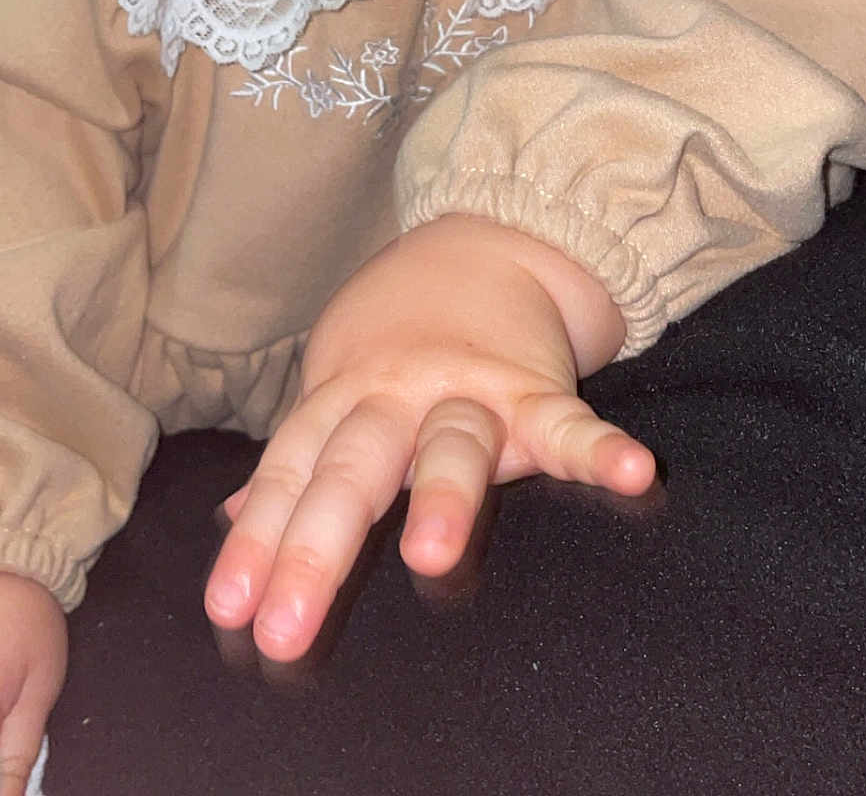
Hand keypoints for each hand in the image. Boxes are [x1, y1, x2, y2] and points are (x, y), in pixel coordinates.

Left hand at [205, 216, 654, 660]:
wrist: (492, 239)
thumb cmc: (401, 334)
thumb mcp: (337, 386)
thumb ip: (296, 459)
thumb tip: (231, 519)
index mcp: (343, 400)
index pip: (290, 474)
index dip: (257, 542)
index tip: (229, 612)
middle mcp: (398, 397)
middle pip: (352, 471)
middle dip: (317, 547)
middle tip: (286, 626)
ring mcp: (471, 392)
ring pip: (453, 445)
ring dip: (443, 496)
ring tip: (434, 555)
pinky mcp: (538, 392)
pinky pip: (570, 425)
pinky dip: (603, 451)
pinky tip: (635, 476)